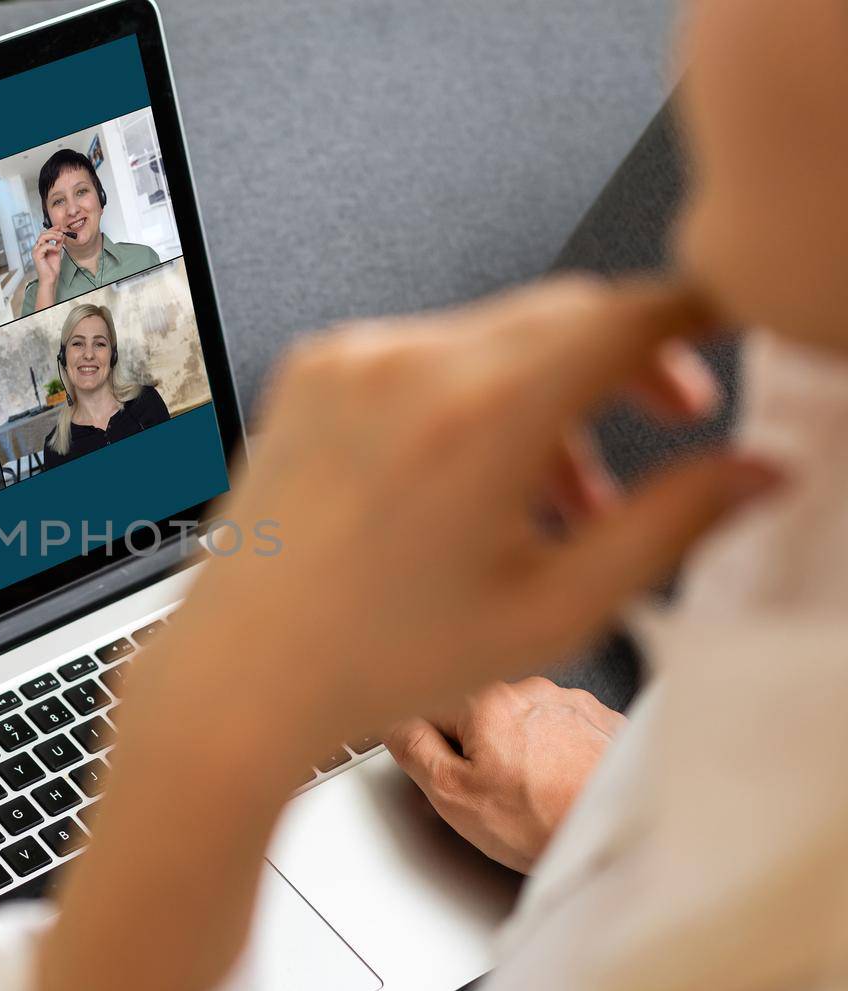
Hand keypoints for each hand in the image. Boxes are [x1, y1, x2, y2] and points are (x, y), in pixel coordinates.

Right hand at [30, 226, 68, 306]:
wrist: (50, 279)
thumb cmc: (52, 269)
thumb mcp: (57, 252)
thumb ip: (58, 244)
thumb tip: (62, 235)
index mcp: (40, 247)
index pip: (44, 234)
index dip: (52, 229)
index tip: (60, 227)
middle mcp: (37, 248)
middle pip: (43, 233)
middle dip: (53, 231)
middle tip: (62, 232)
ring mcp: (36, 252)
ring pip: (43, 237)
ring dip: (53, 236)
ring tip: (60, 238)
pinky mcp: (37, 256)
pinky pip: (44, 246)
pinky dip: (52, 246)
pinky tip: (57, 250)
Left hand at [40, 276, 778, 990]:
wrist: (238, 675)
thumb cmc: (372, 660)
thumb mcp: (555, 610)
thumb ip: (671, 527)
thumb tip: (752, 473)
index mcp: (480, 412)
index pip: (626, 314)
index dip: (695, 317)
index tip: (722, 331)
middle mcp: (408, 364)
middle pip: (562, 315)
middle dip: (626, 361)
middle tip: (668, 420)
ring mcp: (349, 360)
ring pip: (492, 335)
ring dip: (546, 390)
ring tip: (556, 497)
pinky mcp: (310, 370)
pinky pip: (421, 354)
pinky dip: (467, 395)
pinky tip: (469, 483)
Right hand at [387, 677, 625, 872]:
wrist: (622, 836)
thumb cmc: (547, 823)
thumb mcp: (454, 796)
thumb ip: (413, 749)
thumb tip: (396, 725)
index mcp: (488, 701)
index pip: (431, 708)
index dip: (433, 748)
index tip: (446, 773)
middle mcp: (532, 691)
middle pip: (480, 715)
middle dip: (480, 751)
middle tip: (495, 795)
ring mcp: (573, 703)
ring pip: (524, 723)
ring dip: (522, 751)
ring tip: (536, 795)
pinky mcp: (605, 722)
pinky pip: (564, 732)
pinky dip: (560, 755)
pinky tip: (564, 787)